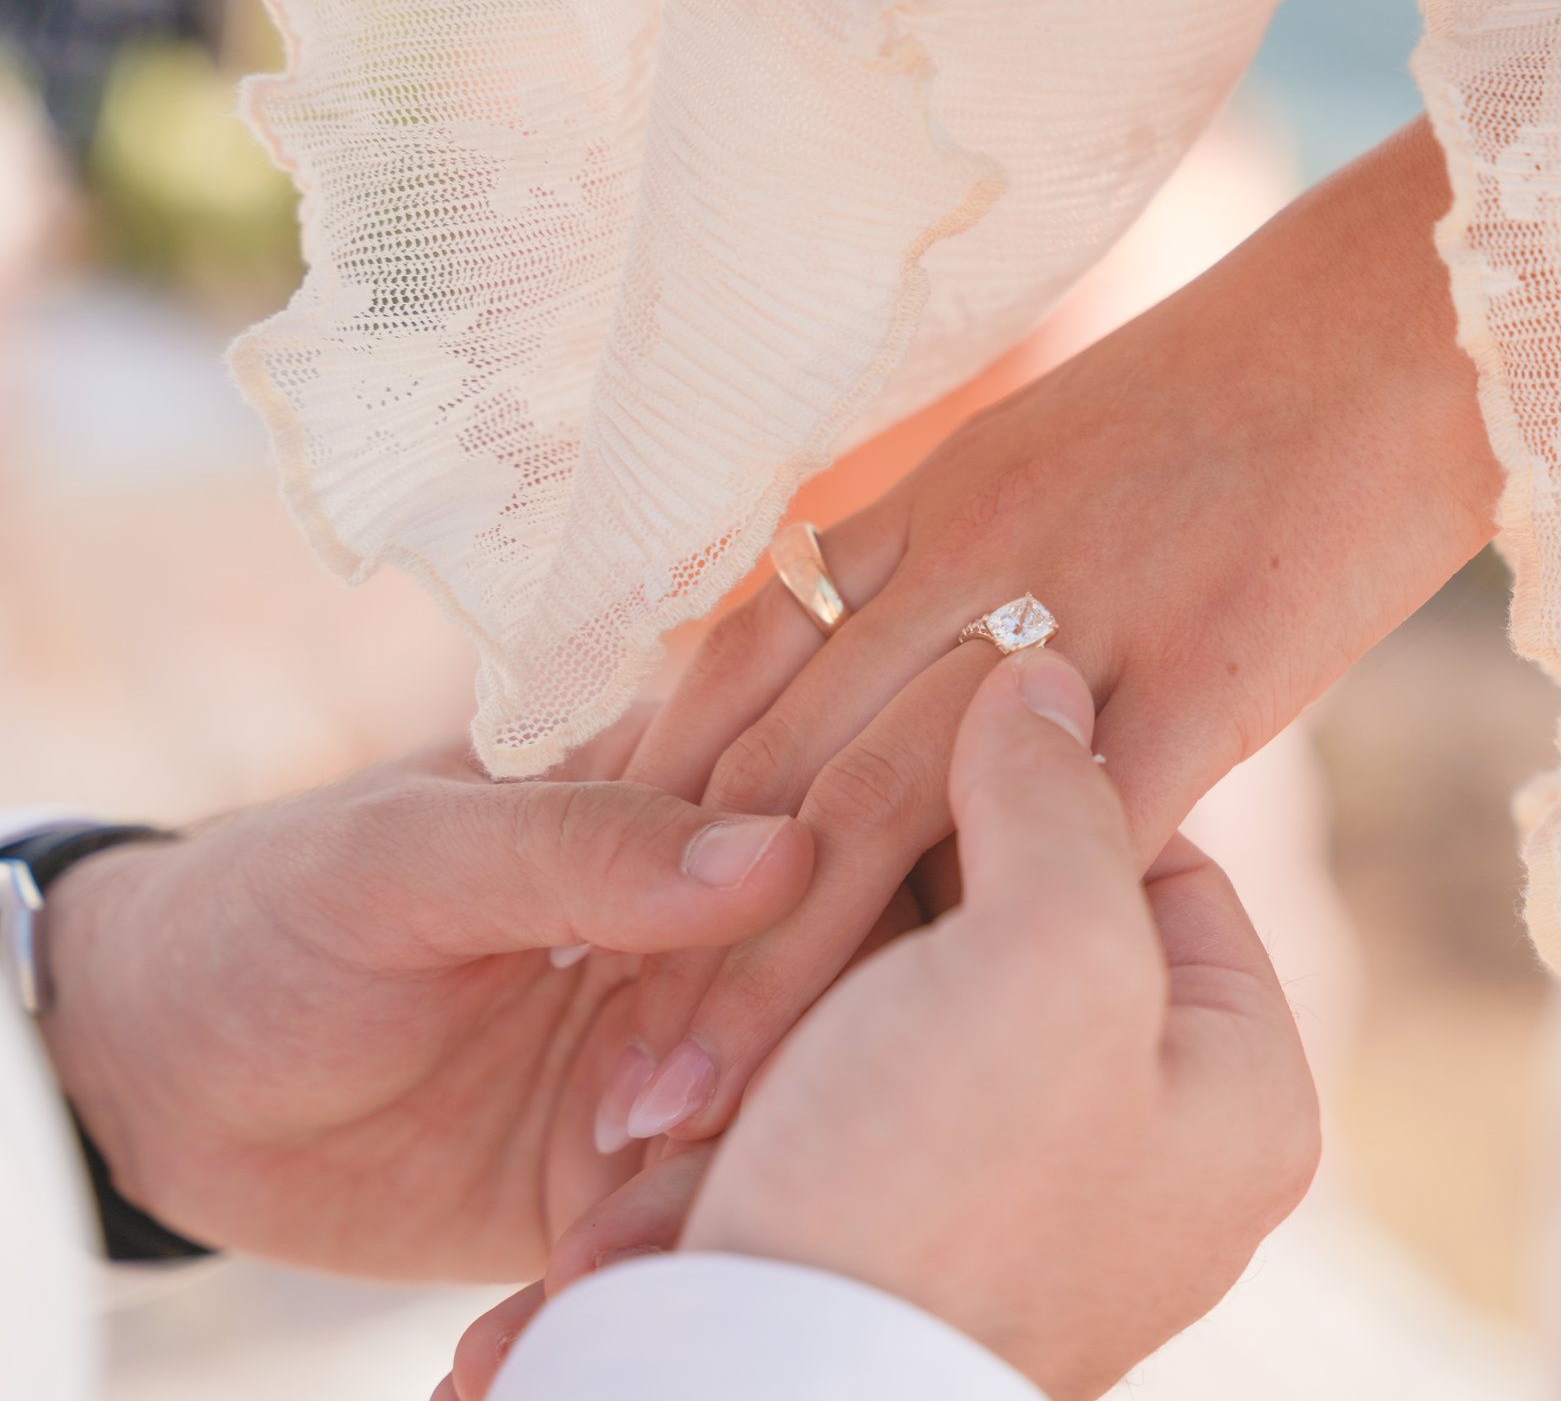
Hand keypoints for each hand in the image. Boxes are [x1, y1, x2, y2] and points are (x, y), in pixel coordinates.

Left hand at [37, 718, 813, 1279]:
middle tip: (630, 1122)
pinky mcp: (660, 1164)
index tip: (692, 1014)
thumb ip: (581, 848)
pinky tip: (549, 1306)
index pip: (842, 811)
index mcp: (681, 788)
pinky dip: (659, 1268)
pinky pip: (720, 1214)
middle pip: (868, 970)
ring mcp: (705, 1040)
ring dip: (718, 1185)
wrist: (157, 1084)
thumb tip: (787, 852)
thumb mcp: (399, 862)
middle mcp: (723, 914)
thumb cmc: (267, 919)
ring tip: (589, 1241)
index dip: (813, 912)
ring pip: (818, 1105)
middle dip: (774, 1065)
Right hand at [468, 652, 1319, 1400]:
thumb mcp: (1049, 956)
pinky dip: (772, 1026)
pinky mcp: (885, 1214)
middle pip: (1036, 916)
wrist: (747, 1396)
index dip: (1046, 772)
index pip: (1161, 854)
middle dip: (917, 862)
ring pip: (918, 983)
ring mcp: (1014, 1189)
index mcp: (1239, 1092)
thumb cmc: (933, 1186)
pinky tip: (709, 980)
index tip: (939, 713)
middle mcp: (1147, 1146)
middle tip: (831, 796)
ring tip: (757, 876)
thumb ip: (1064, 800)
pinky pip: (837, 1068)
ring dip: (824, 939)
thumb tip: (1048, 672)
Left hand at [586, 116, 1496, 1153]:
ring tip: (669, 1109)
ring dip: (766, 970)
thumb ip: (948, 555)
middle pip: (775, 758)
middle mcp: (969, 552)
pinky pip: (1063, 831)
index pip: (733, 658)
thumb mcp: (1055, 449)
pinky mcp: (1203, 678)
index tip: (557, 923)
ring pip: (879, 811)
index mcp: (926, 496)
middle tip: (576, 1071)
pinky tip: (910, 1054)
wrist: (1397, 327)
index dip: (635, 798)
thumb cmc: (1245, 392)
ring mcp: (1082, 611)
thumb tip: (881, 676)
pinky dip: (974, 946)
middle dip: (660, 924)